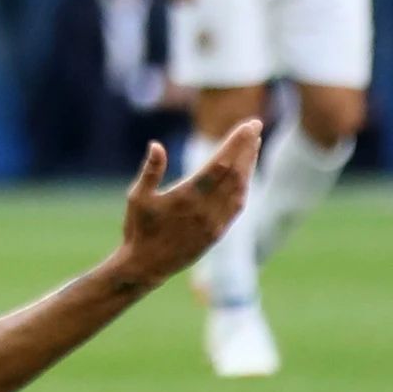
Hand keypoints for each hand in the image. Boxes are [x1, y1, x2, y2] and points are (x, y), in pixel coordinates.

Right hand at [109, 122, 261, 285]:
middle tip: (255, 126)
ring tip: (253, 145)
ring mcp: (215, 222)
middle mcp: (205, 209)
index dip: (236, 143)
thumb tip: (156, 145)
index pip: (220, 164)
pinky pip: (237, 205)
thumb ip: (150, 171)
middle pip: (235, 172)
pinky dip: (244, 186)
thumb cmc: (139, 229)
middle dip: (247, 147)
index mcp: (187, 197)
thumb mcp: (137, 197)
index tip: (248, 125)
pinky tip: (245, 175)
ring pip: (239, 188)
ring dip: (248, 165)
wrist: (147, 266)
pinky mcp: (218, 232)